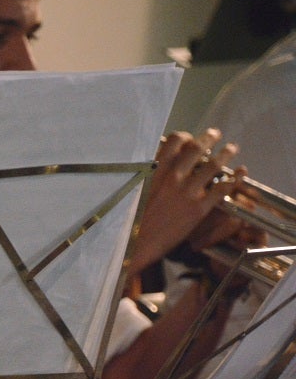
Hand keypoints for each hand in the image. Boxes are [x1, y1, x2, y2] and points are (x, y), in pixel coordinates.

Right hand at [131, 129, 238, 274]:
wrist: (141, 244)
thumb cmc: (139, 220)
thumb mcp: (142, 192)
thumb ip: (154, 176)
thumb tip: (162, 165)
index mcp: (157, 173)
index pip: (172, 143)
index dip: (184, 137)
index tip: (190, 138)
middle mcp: (173, 178)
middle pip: (196, 148)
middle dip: (209, 138)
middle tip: (216, 134)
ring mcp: (187, 193)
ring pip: (213, 165)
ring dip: (226, 154)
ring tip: (231, 149)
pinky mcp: (199, 208)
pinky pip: (222, 189)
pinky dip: (234, 179)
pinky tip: (240, 174)